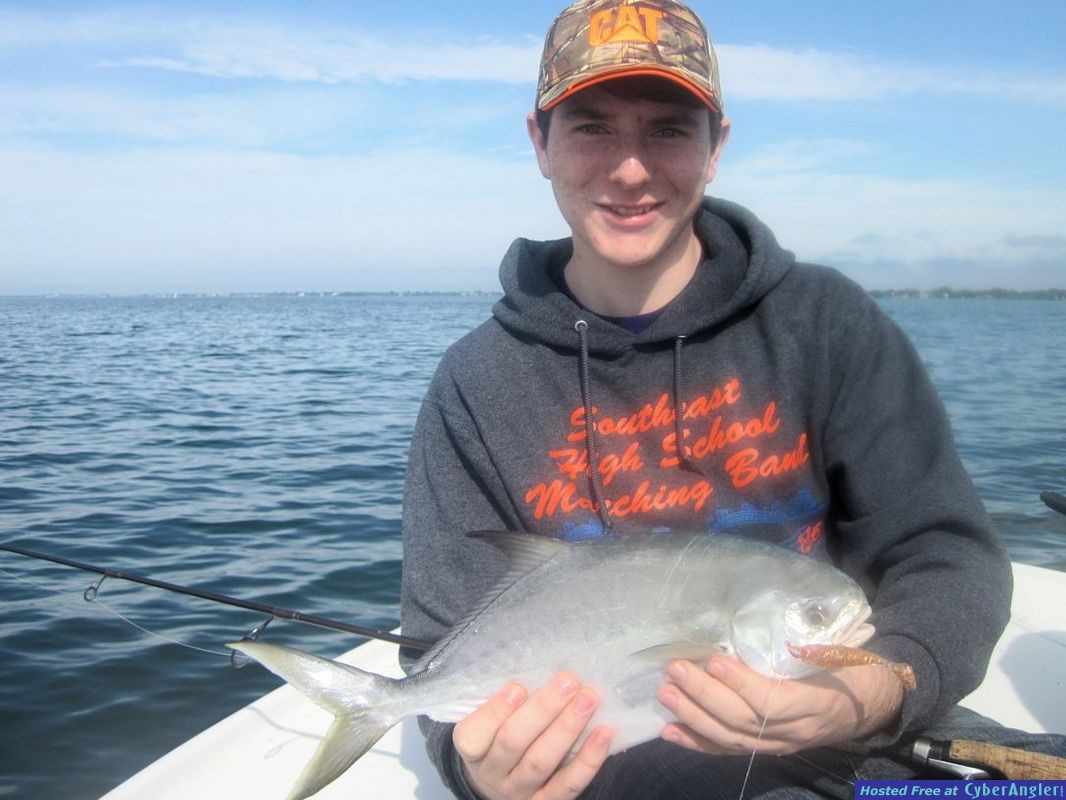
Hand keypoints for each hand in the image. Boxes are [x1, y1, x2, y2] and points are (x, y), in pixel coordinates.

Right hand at [453, 672, 613, 799]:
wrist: (502, 782)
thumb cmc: (498, 736)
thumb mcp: (489, 720)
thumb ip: (505, 700)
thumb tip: (540, 664)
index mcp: (473, 749)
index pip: (474, 736)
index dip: (496, 711)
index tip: (518, 686)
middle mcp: (493, 774)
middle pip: (513, 743)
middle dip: (542, 710)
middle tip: (568, 681)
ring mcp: (520, 792)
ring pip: (541, 762)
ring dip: (567, 727)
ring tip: (588, 699)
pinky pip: (569, 784)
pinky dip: (589, 759)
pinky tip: (604, 732)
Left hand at [656, 656, 903, 755]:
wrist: (873, 702)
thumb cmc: (852, 666)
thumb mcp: (839, 650)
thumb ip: (806, 642)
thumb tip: (762, 618)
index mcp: (819, 701)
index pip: (774, 702)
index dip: (742, 685)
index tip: (715, 661)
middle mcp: (798, 730)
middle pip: (745, 721)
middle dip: (705, 696)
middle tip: (676, 670)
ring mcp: (781, 744)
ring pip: (732, 739)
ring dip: (694, 717)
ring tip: (666, 694)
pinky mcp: (768, 750)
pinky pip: (729, 751)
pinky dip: (698, 742)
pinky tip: (670, 731)